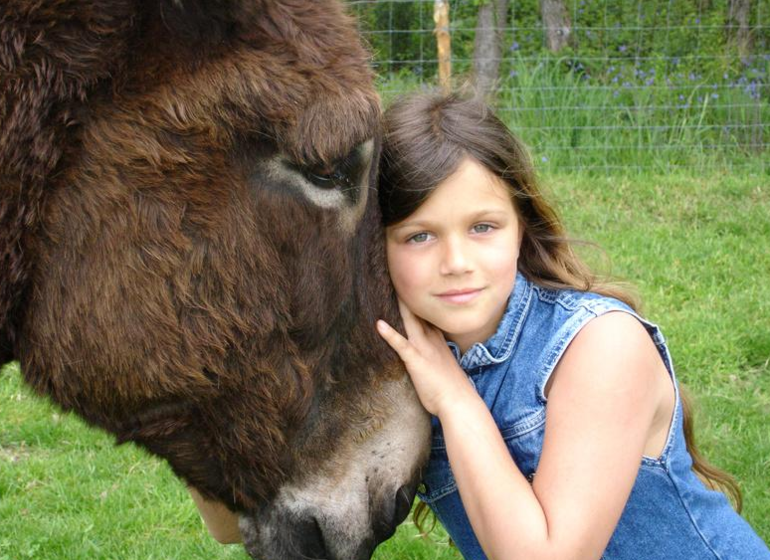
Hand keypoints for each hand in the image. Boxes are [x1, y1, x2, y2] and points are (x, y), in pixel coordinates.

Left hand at [376, 301, 475, 416]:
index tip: (411, 290)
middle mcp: (432, 340)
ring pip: (409, 322)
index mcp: (438, 341)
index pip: (427, 316)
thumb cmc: (452, 391)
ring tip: (388, 290)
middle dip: (408, 297)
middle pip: (418, 313)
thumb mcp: (445, 368)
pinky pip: (401, 344)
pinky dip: (390, 334)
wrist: (460, 403)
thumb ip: (437, 358)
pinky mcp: (417, 361)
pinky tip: (379, 324)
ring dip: (399, 307)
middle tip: (398, 280)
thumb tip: (431, 358)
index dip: (418, 303)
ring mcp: (424, 349)